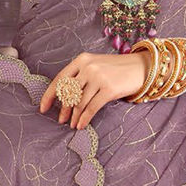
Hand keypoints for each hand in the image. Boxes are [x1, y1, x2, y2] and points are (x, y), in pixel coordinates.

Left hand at [38, 50, 152, 129]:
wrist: (142, 68)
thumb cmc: (117, 70)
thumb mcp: (97, 66)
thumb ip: (81, 77)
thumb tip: (65, 99)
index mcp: (82, 60)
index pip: (60, 79)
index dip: (50, 95)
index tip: (43, 108)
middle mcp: (88, 67)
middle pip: (68, 93)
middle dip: (63, 109)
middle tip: (60, 120)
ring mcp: (98, 77)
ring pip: (79, 102)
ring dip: (74, 117)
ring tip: (72, 125)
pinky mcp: (108, 89)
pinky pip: (91, 108)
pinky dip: (84, 119)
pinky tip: (81, 125)